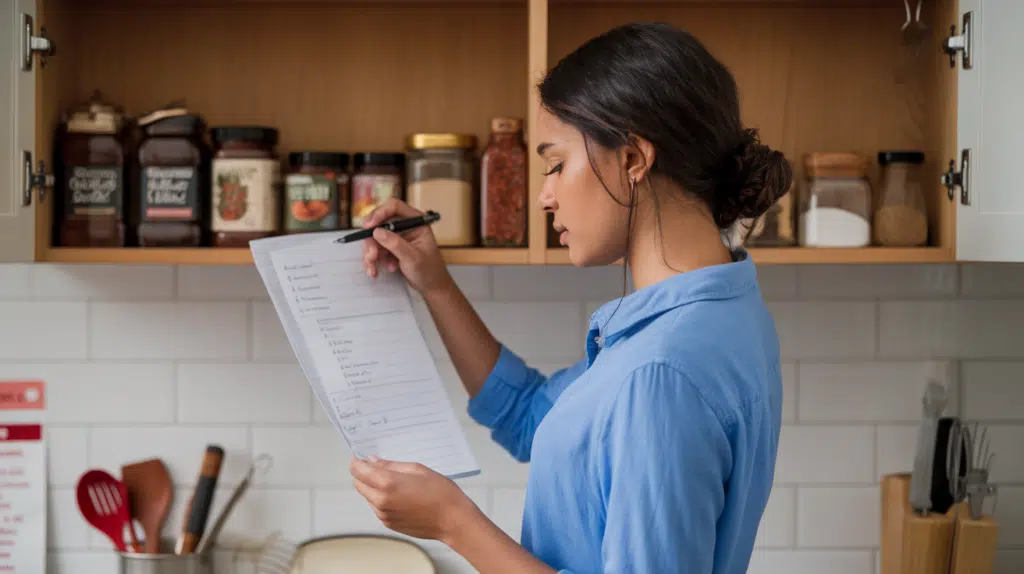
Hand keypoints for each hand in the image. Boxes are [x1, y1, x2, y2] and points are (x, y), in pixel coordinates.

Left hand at [350, 457, 479, 542]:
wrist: (453, 520)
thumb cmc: (440, 492)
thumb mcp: (417, 469)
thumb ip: (391, 465)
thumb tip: (373, 461)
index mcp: (387, 484)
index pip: (358, 471)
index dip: (357, 462)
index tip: (361, 457)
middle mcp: (381, 501)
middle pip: (358, 484)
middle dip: (363, 474)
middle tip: (378, 467)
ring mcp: (383, 515)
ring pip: (367, 496)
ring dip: (372, 487)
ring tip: (395, 482)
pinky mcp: (389, 524)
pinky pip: (377, 508)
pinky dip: (381, 499)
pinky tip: (400, 495)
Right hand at [361, 198, 453, 295]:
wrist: (431, 287)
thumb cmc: (429, 271)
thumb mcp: (413, 258)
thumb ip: (395, 244)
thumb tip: (377, 231)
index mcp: (416, 221)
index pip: (394, 206)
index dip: (379, 213)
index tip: (369, 227)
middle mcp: (405, 226)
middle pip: (379, 222)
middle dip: (372, 240)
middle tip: (371, 256)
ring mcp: (397, 236)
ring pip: (374, 237)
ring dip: (370, 253)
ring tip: (373, 269)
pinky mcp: (390, 247)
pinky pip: (375, 249)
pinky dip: (372, 260)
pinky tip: (376, 271)